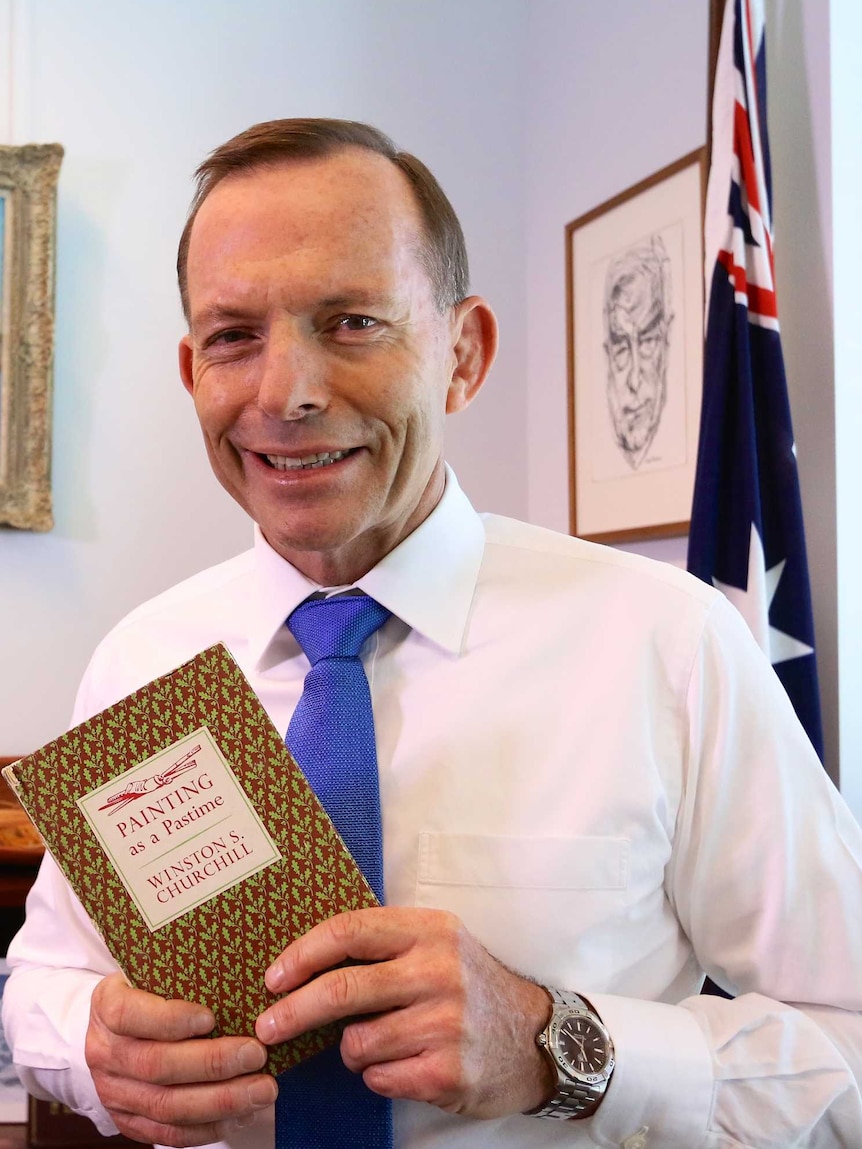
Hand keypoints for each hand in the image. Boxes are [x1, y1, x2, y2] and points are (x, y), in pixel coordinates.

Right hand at [86, 973, 277, 1146]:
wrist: (116, 1030)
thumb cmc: (150, 992)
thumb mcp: (153, 972)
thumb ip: (183, 975)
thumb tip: (241, 976)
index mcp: (107, 1007)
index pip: (128, 1015)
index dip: (169, 1019)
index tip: (210, 1018)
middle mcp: (105, 1053)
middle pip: (156, 1065)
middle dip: (212, 1063)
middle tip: (256, 1054)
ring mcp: (114, 1092)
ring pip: (167, 1106)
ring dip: (221, 1101)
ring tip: (261, 1090)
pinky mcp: (129, 1122)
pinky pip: (170, 1133)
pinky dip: (210, 1127)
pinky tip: (243, 1114)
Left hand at [255, 907, 553, 1118]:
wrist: (535, 1037)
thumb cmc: (469, 986)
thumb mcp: (435, 944)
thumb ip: (383, 945)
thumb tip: (302, 960)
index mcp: (429, 930)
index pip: (350, 931)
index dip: (303, 954)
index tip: (273, 977)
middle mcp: (438, 970)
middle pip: (342, 990)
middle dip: (293, 1012)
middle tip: (265, 1027)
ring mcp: (446, 1021)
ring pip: (357, 1042)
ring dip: (351, 1051)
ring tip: (376, 1045)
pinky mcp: (449, 1070)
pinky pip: (379, 1078)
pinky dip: (377, 1076)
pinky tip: (402, 1065)